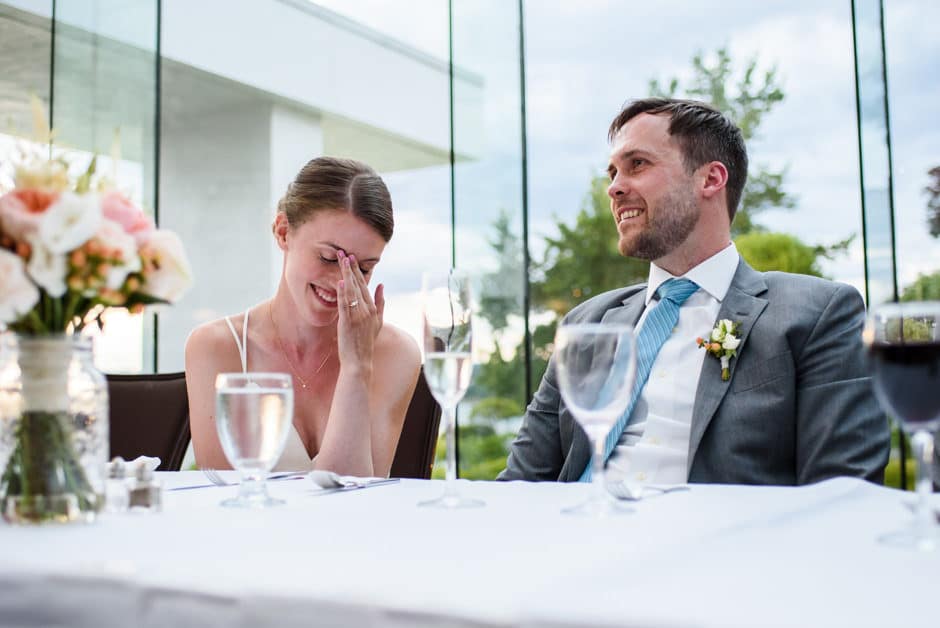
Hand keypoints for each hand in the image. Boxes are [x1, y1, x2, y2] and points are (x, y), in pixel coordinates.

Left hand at [335, 250, 383, 372]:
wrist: (360, 362)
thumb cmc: (365, 343)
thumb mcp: (378, 322)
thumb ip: (380, 303)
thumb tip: (381, 285)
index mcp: (373, 309)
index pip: (365, 286)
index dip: (358, 271)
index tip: (352, 258)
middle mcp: (367, 310)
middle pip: (359, 285)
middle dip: (351, 268)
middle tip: (344, 253)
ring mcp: (359, 316)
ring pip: (352, 291)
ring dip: (347, 274)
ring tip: (342, 260)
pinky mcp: (348, 322)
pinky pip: (345, 304)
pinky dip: (343, 292)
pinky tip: (340, 281)